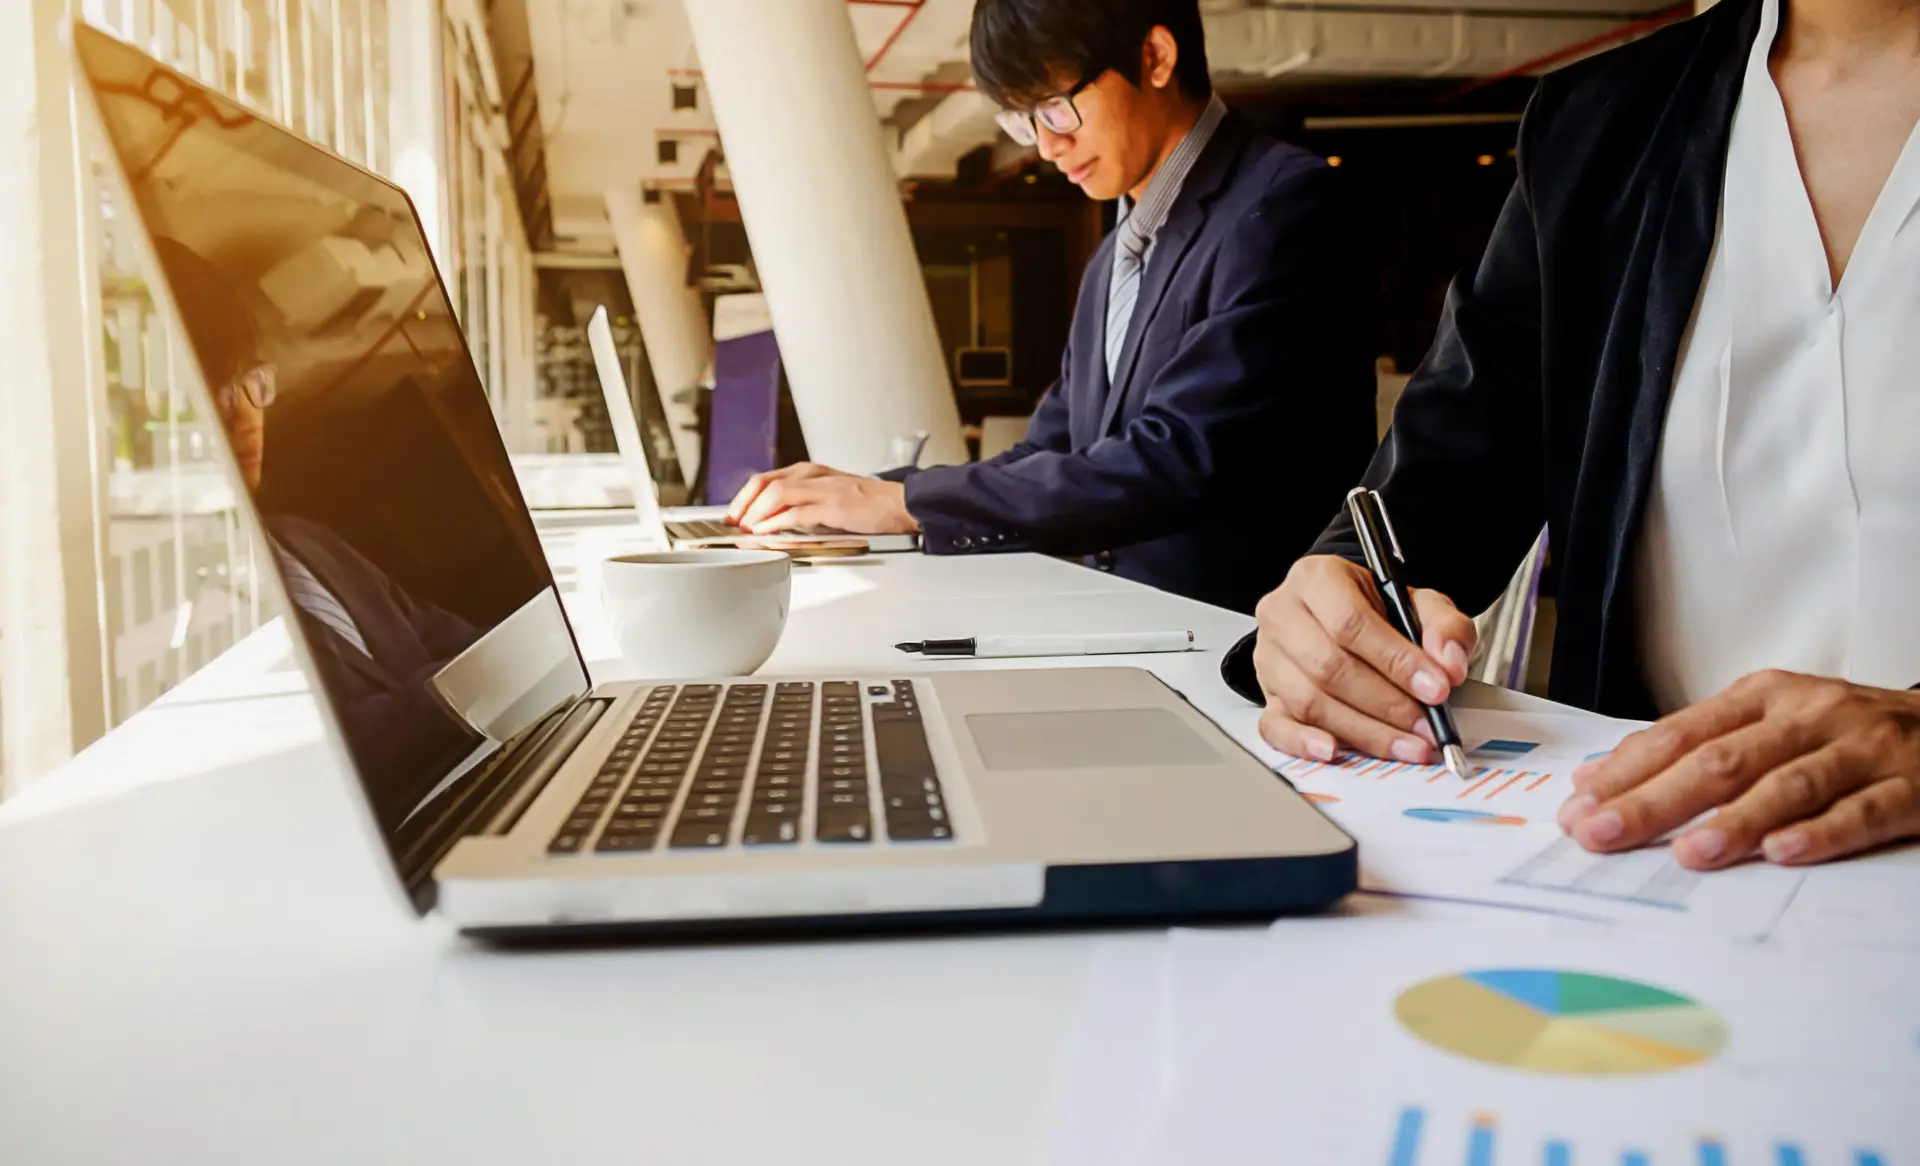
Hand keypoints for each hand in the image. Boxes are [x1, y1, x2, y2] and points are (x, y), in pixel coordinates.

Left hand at [725, 462, 918, 535]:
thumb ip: (803, 503)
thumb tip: (774, 521)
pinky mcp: (833, 506)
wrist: (901, 504)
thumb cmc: (868, 505)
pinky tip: (765, 532)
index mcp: (809, 472)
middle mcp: (812, 476)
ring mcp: (822, 490)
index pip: (764, 479)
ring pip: (775, 494)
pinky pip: (795, 512)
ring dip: (755, 514)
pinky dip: (775, 522)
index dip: (743, 497)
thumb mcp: (828, 497)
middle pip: (763, 483)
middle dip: (742, 504)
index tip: (732, 515)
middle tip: (733, 524)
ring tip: (746, 529)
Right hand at [1252, 555, 1475, 763]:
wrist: (1342, 617)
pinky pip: (1276, 726)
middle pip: (1329, 667)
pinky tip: (1335, 751)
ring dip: (1364, 731)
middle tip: (1426, 725)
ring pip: (1309, 701)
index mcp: (1318, 579)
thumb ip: (1443, 627)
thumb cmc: (1375, 610)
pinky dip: (1304, 743)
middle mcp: (1284, 615)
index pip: (1350, 623)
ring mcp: (1270, 657)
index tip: (1435, 689)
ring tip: (1406, 745)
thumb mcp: (1418, 603)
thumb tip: (1448, 665)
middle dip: (1386, 704)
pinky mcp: (1267, 694)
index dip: (1396, 661)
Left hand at [1559, 670, 1919, 869]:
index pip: (1680, 735)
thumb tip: (1608, 778)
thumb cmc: (1847, 735)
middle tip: (1604, 833)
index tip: (1580, 805)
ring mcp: (1859, 749)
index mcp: (1765, 697)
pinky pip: (1860, 811)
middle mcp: (1808, 716)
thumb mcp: (1773, 723)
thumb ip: (1701, 748)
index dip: (1626, 771)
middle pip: (1719, 760)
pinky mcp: (1910, 787)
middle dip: (1653, 800)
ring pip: (1787, 784)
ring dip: (1734, 821)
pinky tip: (1783, 853)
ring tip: (1689, 852)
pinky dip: (1819, 832)